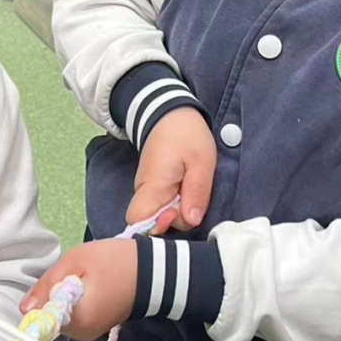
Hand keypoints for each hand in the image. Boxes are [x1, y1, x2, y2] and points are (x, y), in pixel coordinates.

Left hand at [20, 239, 137, 340]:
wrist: (152, 271)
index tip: (50, 283)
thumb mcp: (75, 262)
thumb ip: (46, 284)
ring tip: (82, 278)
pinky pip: (74, 315)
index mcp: (77, 321)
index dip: (39, 299)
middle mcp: (82, 334)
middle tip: (72, 274)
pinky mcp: (96, 327)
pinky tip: (87, 286)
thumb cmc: (114, 262)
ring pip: (61, 316)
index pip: (40, 319)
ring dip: (62, 298)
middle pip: (50, 317)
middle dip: (52, 295)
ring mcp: (90, 332)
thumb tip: (24, 309)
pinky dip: (74, 301)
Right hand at [127, 107, 215, 231]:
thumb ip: (197, 193)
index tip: (179, 212)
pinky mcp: (153, 186)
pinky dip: (176, 202)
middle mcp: (144, 190)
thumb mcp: (201, 161)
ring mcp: (147, 188)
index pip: (138, 221)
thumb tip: (192, 221)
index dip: (158, 227)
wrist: (169, 113)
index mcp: (152, 185)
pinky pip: (162, 204)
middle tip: (192, 196)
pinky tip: (187, 187)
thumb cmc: (186, 134)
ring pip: (159, 213)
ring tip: (191, 186)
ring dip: (178, 209)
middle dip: (175, 219)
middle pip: (152, 222)